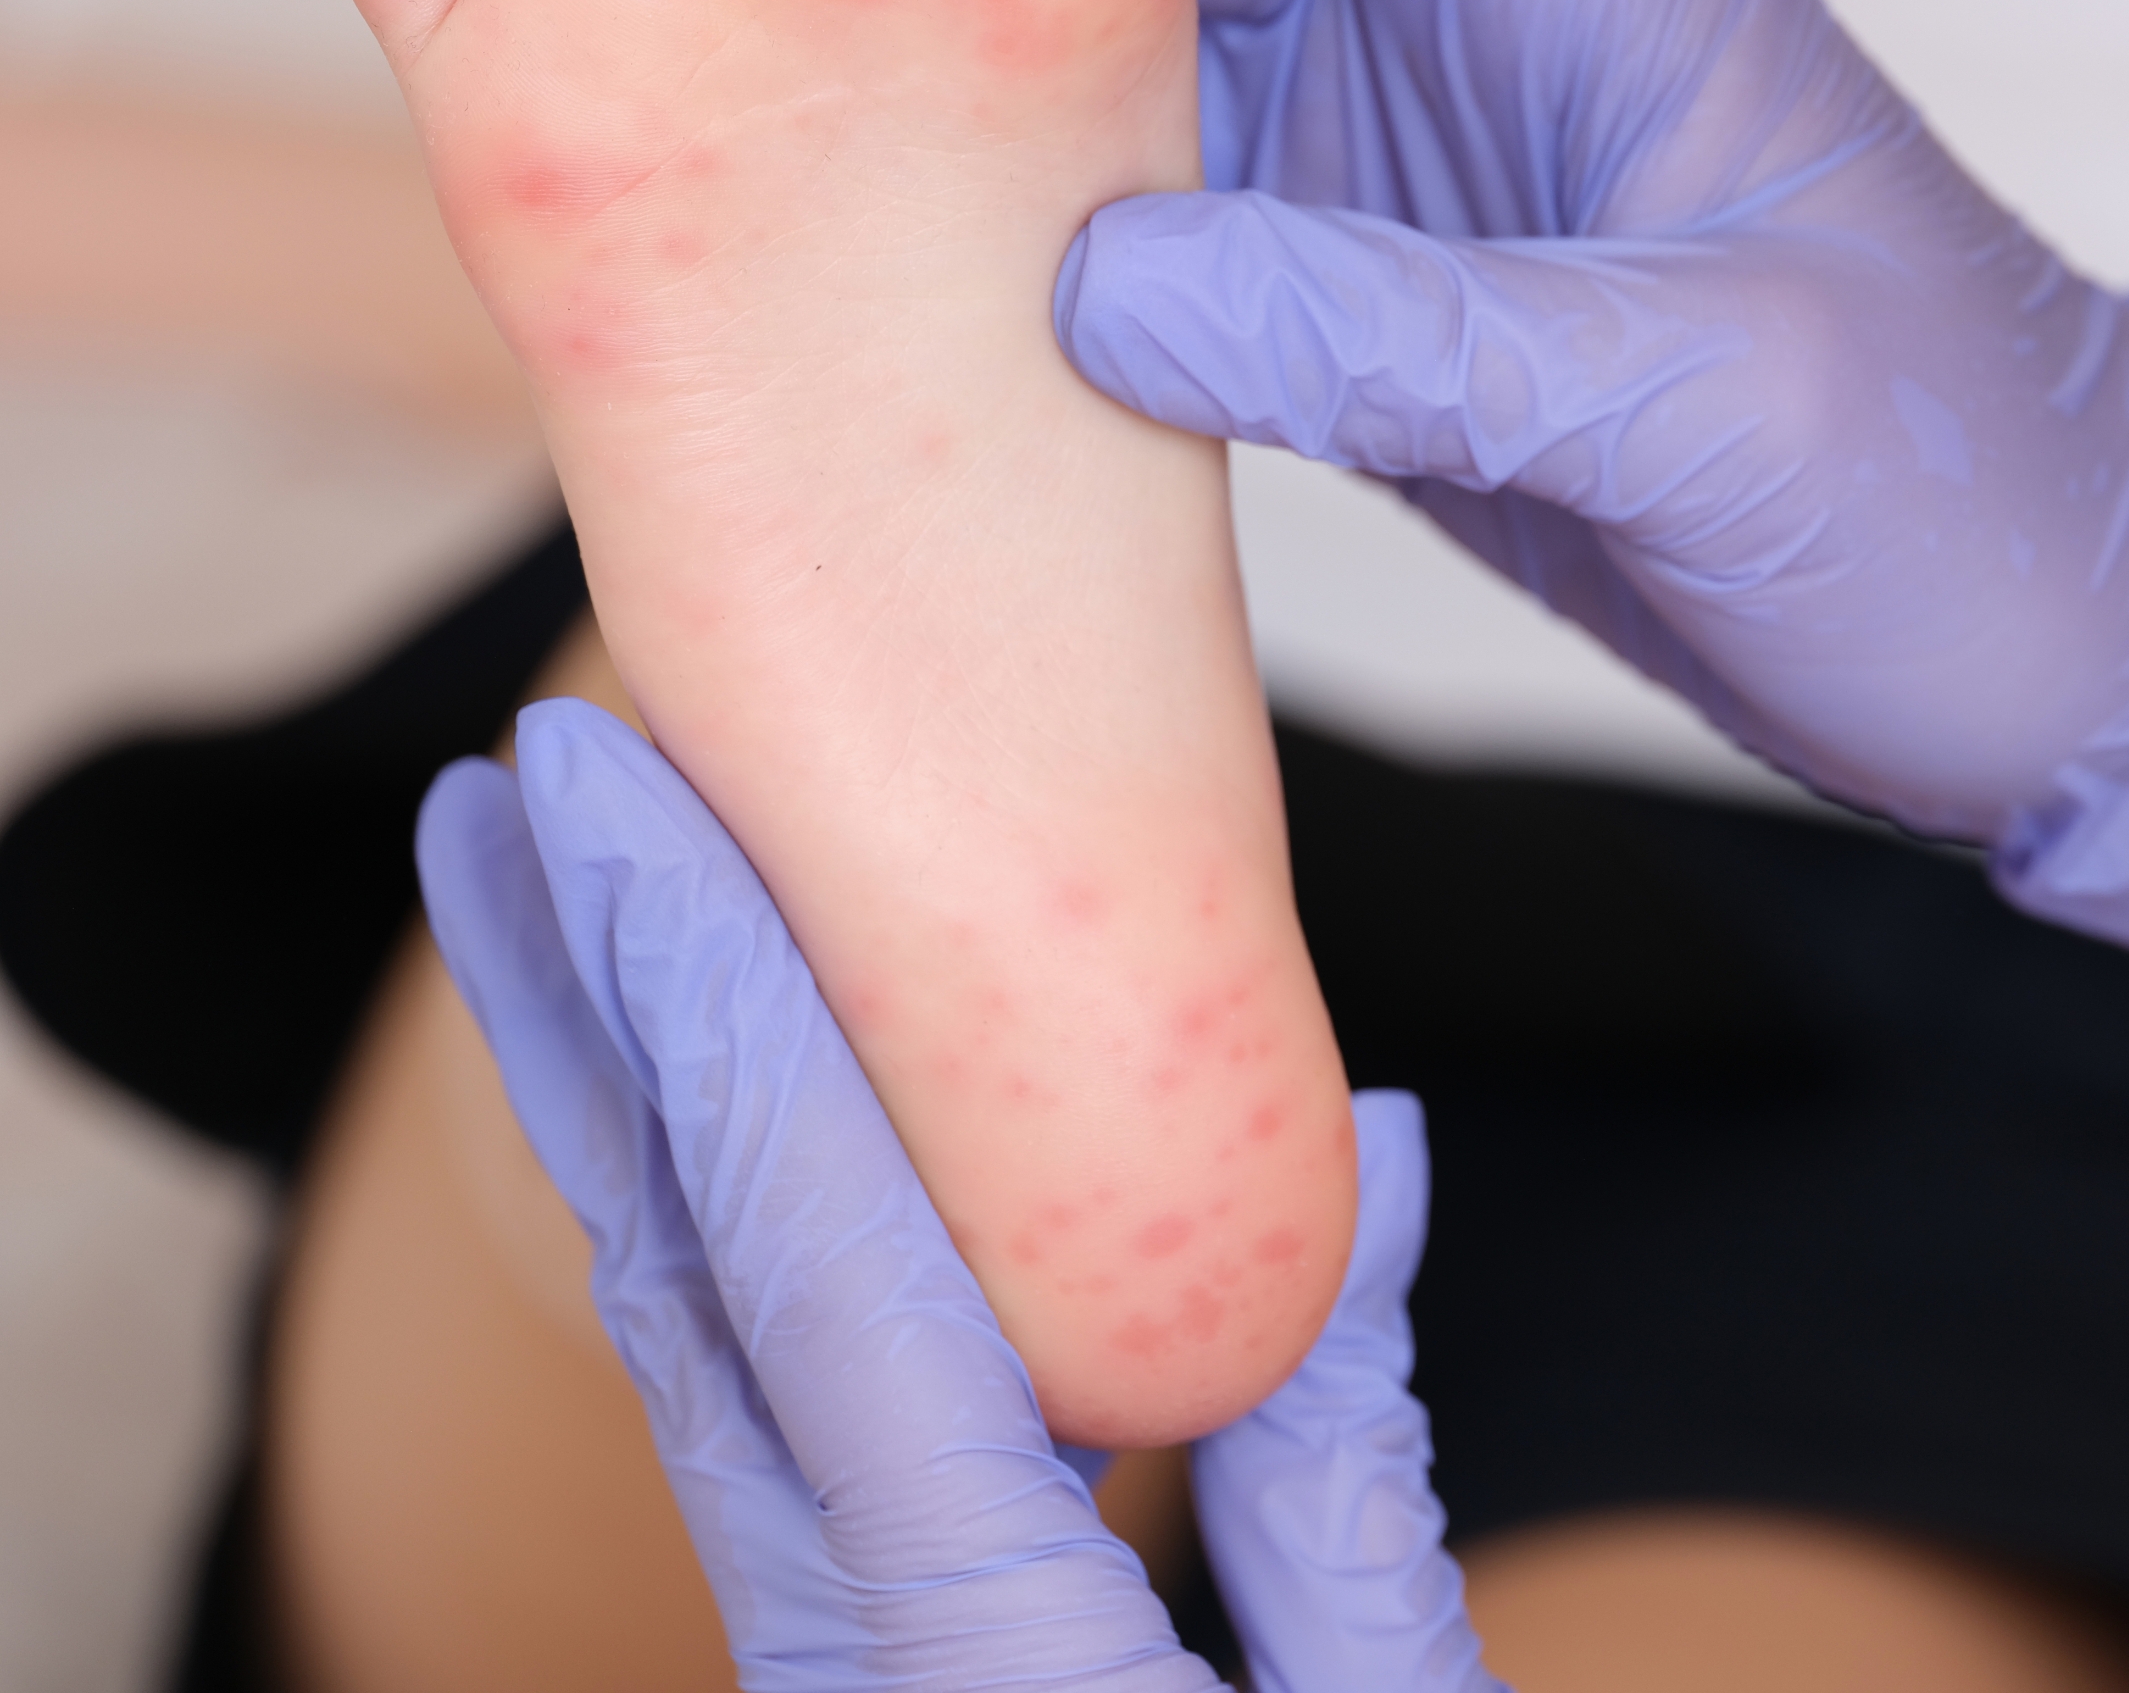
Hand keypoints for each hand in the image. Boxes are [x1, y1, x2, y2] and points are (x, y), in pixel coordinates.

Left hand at [413, 700, 1498, 1691]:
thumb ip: (1349, 1473)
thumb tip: (1357, 1151)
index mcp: (991, 1663)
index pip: (823, 1279)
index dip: (723, 1018)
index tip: (629, 805)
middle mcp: (864, 1666)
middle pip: (692, 1296)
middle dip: (595, 1018)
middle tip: (517, 780)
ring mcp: (848, 1680)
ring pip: (691, 1361)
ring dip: (625, 1112)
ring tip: (564, 903)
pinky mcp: (880, 1683)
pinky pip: (758, 1438)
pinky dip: (711, 1247)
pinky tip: (708, 1133)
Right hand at [943, 0, 2128, 956]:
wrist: (2081, 640)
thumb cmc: (1960, 494)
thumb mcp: (1716, 408)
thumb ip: (1425, 339)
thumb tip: (1108, 278)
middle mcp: (1482, 1)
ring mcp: (1419, 126)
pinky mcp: (1381, 265)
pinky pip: (1153, 153)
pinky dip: (1004, 110)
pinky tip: (830, 84)